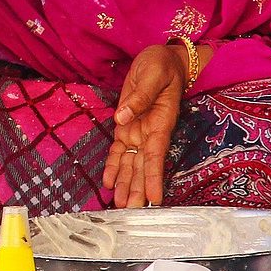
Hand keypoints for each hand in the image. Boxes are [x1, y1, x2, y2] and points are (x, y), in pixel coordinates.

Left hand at [102, 44, 191, 207]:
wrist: (162, 59)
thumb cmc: (162, 65)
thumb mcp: (153, 74)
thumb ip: (140, 96)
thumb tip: (122, 118)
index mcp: (161, 122)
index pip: (156, 154)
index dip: (153, 177)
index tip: (153, 197)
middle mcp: (150, 133)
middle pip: (142, 166)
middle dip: (137, 189)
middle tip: (130, 211)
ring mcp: (138, 132)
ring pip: (131, 163)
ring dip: (125, 184)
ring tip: (119, 205)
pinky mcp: (127, 127)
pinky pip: (120, 151)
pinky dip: (113, 167)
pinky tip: (108, 184)